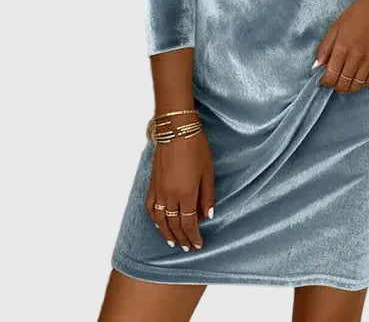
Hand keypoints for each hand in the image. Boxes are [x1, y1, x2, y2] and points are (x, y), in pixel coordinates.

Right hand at [145, 127, 214, 250]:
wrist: (176, 130)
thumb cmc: (196, 148)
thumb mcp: (208, 172)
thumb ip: (207, 196)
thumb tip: (208, 216)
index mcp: (186, 194)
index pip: (189, 224)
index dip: (193, 237)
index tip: (198, 245)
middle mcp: (170, 196)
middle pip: (175, 225)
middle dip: (182, 239)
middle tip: (188, 248)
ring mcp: (158, 190)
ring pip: (160, 220)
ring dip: (166, 233)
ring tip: (173, 242)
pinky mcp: (152, 183)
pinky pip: (150, 207)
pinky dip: (154, 219)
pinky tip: (158, 223)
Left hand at [315, 0, 368, 92]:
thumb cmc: (356, 15)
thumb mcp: (335, 28)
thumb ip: (324, 48)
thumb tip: (317, 66)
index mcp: (342, 47)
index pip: (331, 74)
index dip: (325, 82)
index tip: (323, 80)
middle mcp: (356, 56)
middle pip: (343, 82)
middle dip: (335, 86)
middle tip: (333, 83)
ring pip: (357, 85)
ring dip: (348, 88)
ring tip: (343, 84)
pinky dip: (362, 85)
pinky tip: (357, 81)